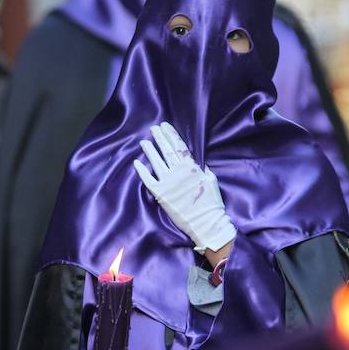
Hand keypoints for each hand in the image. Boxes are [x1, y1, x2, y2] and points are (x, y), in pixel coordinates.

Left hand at [133, 122, 235, 254]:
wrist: (206, 223)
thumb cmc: (211, 204)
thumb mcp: (211, 181)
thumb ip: (204, 170)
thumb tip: (200, 162)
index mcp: (191, 168)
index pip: (179, 146)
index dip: (171, 135)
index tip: (165, 126)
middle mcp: (178, 172)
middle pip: (167, 151)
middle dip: (159, 138)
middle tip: (153, 128)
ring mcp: (167, 182)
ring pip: (156, 162)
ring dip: (149, 151)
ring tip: (143, 142)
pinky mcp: (160, 194)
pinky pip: (148, 180)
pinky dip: (142, 171)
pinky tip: (136, 162)